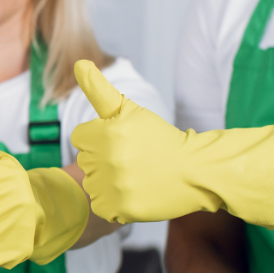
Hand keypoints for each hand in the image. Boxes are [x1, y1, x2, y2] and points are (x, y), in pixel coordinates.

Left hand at [71, 60, 273, 228]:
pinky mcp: (123, 209)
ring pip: (92, 184)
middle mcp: (108, 160)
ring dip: (107, 182)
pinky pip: (102, 206)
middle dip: (103, 159)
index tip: (120, 141)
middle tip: (132, 159)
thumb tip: (79, 63)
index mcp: (106, 133)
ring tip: (134, 176)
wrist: (194, 171)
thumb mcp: (129, 110)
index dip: (99, 138)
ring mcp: (115, 186)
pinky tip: (134, 193)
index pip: (79, 138)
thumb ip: (98, 89)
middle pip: (85, 161)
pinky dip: (114, 203)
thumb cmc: (159, 138)